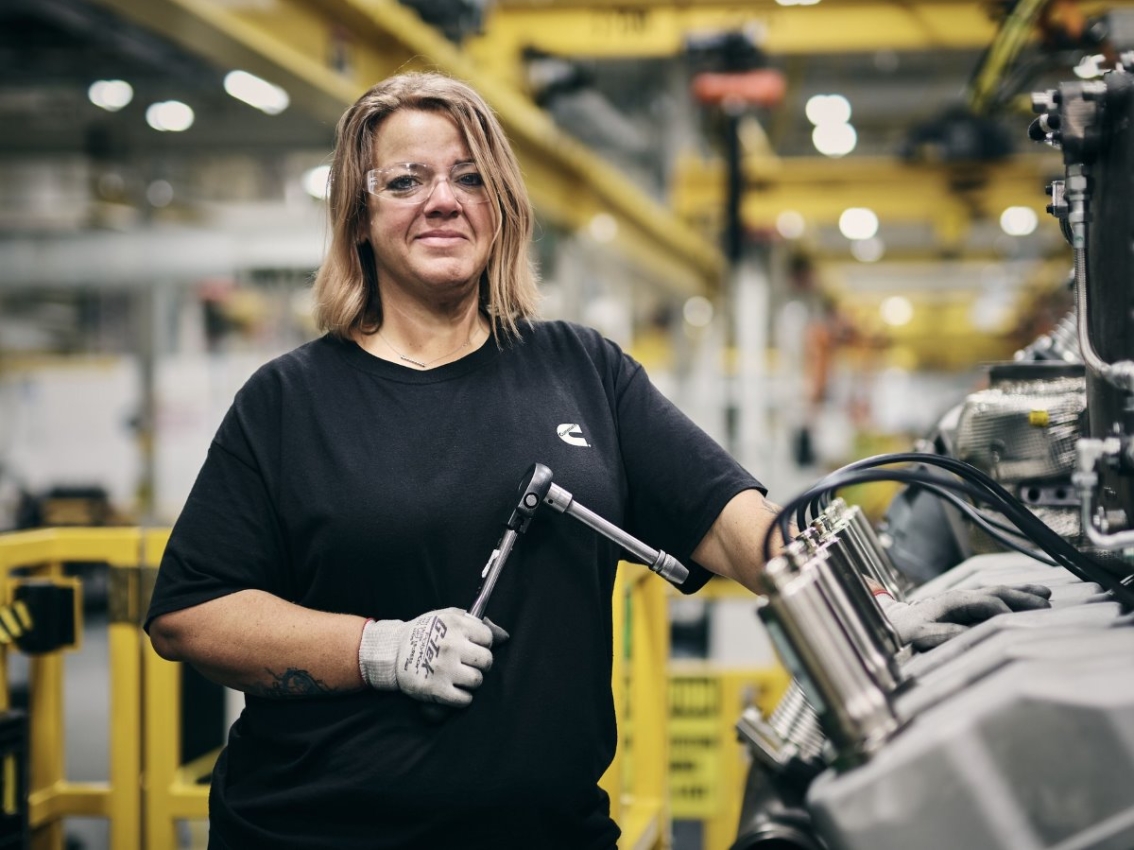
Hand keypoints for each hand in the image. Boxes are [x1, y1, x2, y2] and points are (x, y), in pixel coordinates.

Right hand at [358, 608, 508, 705]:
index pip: (487, 638)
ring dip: (471, 681)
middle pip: (486, 661)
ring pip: (477, 681)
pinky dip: (462, 698)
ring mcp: (444, 669)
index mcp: (455, 625)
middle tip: (468, 663)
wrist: (393, 652)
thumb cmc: (425, 633)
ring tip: (459, 676)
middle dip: (480, 664)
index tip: (472, 646)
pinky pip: (464, 699)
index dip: (482, 644)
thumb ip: (477, 622)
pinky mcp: (436, 690)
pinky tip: (453, 690)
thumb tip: (504, 636)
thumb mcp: (448, 617)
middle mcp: (451, 646)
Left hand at [878, 584, 1050, 650]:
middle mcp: (963, 595)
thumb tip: (969, 636)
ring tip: (1046, 593)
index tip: (1022, 624)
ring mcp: (966, 597)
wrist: (895, 620)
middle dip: (1023, 597)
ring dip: (1022, 592)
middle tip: (1048, 605)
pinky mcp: (968, 602)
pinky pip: (995, 595)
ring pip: (999, 590)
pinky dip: (1014, 593)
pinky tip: (1029, 593)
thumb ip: (944, 635)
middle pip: (998, 592)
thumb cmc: (907, 629)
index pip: (988, 603)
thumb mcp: (921, 635)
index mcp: (954, 601)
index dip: (1005, 612)